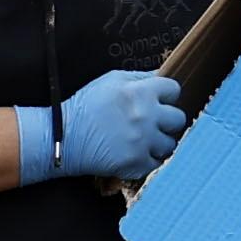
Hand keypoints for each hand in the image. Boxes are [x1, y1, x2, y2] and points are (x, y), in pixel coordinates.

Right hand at [36, 70, 189, 190]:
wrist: (62, 137)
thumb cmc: (85, 106)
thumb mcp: (111, 80)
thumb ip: (139, 77)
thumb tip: (160, 76)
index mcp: (141, 92)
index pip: (174, 90)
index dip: (166, 95)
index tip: (159, 101)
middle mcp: (146, 116)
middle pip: (178, 119)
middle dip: (167, 120)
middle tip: (153, 123)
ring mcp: (142, 142)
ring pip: (170, 144)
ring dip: (159, 142)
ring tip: (144, 140)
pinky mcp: (135, 163)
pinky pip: (156, 163)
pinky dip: (147, 160)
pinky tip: (136, 154)